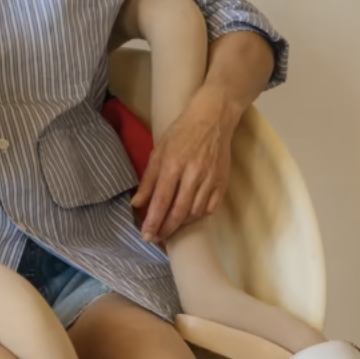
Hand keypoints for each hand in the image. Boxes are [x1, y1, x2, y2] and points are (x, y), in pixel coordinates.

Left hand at [130, 85, 238, 242]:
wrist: (212, 119)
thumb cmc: (181, 133)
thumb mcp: (158, 152)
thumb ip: (148, 180)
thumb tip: (137, 203)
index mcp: (173, 164)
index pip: (161, 201)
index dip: (153, 221)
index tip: (146, 236)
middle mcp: (193, 174)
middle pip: (178, 211)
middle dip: (166, 229)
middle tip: (156, 239)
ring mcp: (210, 179)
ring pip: (195, 213)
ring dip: (181, 223)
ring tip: (170, 226)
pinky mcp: (222, 182)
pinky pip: (210, 208)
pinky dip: (198, 216)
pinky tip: (189, 215)